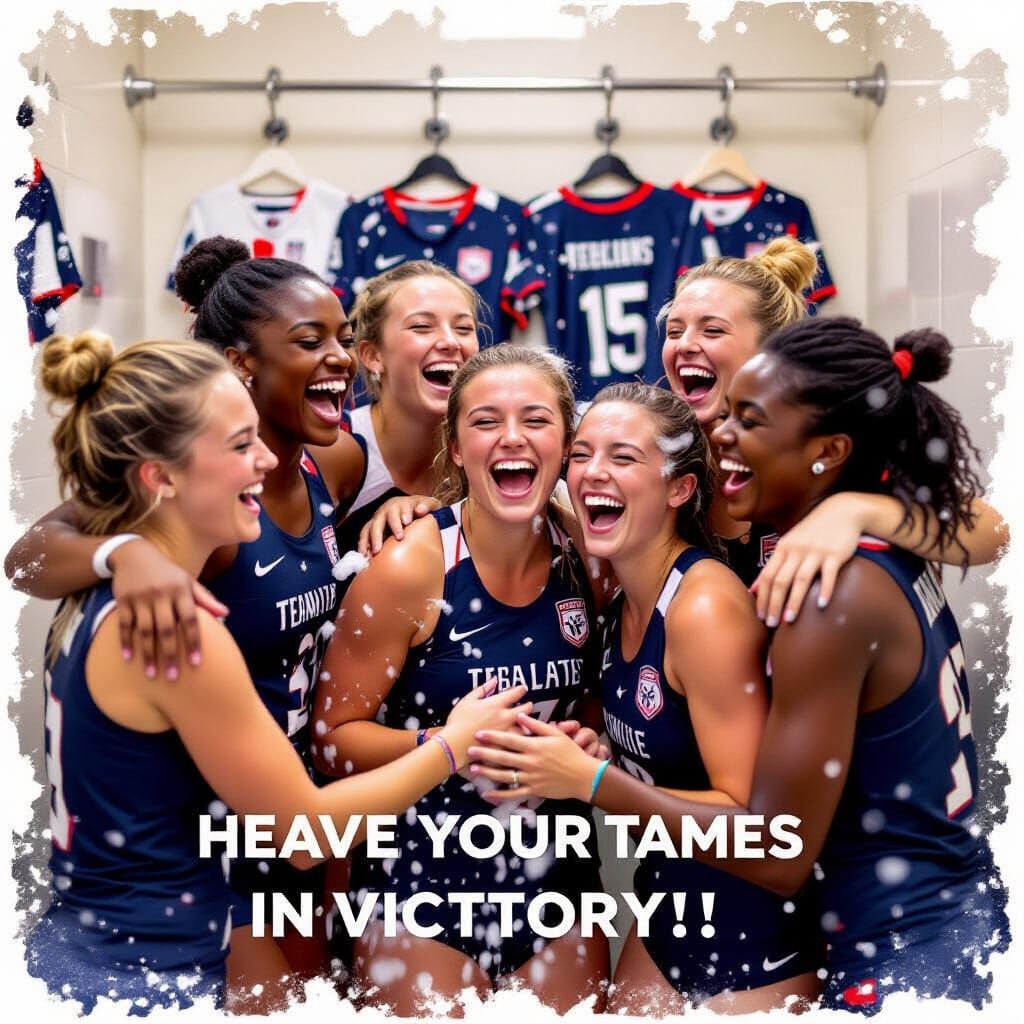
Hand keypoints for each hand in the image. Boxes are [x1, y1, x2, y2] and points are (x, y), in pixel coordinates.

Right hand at [109, 539, 228, 679]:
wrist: (134, 553)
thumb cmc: (167, 572)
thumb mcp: (188, 581)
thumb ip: (206, 599)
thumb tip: (226, 614)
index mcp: (181, 590)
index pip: (190, 620)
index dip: (194, 641)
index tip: (196, 663)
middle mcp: (162, 594)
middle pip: (167, 629)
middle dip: (170, 654)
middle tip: (172, 677)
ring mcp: (141, 597)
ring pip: (145, 630)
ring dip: (148, 654)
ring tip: (151, 674)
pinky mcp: (123, 600)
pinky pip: (125, 624)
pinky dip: (126, 641)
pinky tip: (129, 658)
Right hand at [358, 495, 440, 555]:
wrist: (410, 510)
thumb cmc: (421, 509)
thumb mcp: (429, 504)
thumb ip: (427, 505)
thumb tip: (420, 510)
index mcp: (402, 504)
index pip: (402, 507)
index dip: (404, 513)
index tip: (407, 521)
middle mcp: (387, 510)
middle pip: (386, 517)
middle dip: (390, 527)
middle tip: (399, 537)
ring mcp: (378, 518)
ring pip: (372, 526)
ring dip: (373, 538)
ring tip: (376, 551)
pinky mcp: (371, 528)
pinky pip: (364, 535)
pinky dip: (363, 545)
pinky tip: (364, 556)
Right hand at [441, 684, 530, 768]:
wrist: (454, 746)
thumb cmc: (458, 722)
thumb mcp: (468, 700)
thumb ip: (483, 689)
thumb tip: (494, 680)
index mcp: (497, 704)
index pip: (517, 693)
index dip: (521, 689)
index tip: (521, 689)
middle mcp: (505, 717)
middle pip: (526, 708)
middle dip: (527, 705)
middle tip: (526, 705)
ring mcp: (506, 732)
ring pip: (525, 726)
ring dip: (525, 723)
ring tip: (522, 722)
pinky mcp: (504, 746)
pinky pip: (518, 741)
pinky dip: (520, 737)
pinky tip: (517, 737)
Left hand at [468, 713, 601, 802]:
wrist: (584, 776)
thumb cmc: (571, 752)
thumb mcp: (556, 734)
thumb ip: (536, 725)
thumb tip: (519, 714)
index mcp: (535, 746)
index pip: (509, 740)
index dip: (493, 736)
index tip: (478, 733)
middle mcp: (531, 762)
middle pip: (503, 757)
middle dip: (485, 754)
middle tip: (469, 750)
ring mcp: (531, 778)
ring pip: (505, 776)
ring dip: (488, 773)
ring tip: (473, 770)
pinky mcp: (533, 791)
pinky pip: (513, 794)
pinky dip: (499, 796)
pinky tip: (486, 795)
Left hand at [750, 493, 867, 626]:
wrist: (842, 512)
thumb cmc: (813, 532)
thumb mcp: (788, 545)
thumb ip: (772, 566)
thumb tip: (753, 589)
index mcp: (783, 549)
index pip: (767, 576)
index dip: (762, 598)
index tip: (760, 617)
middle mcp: (796, 551)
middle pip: (780, 581)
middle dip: (774, 604)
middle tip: (771, 624)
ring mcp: (815, 552)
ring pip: (800, 580)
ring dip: (794, 602)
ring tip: (789, 620)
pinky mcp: (835, 555)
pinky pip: (828, 575)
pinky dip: (824, 590)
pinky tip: (821, 605)